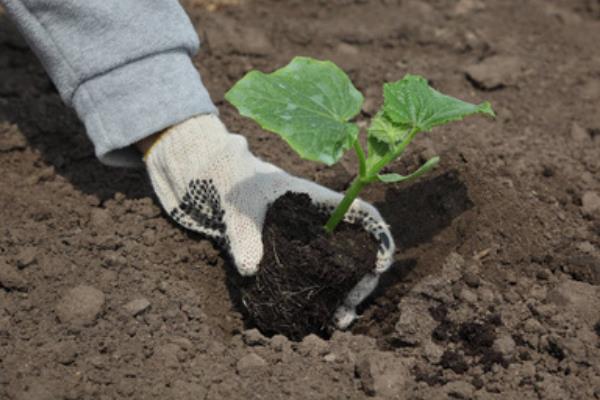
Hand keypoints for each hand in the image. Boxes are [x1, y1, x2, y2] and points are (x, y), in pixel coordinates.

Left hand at [142, 114, 394, 327]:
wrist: (218, 183)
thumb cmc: (235, 184)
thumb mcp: (239, 207)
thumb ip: (245, 235)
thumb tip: (251, 269)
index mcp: (319, 201)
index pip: (363, 214)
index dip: (380, 237)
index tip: (379, 266)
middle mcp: (323, 222)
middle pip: (360, 248)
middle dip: (362, 280)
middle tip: (347, 311)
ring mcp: (312, 239)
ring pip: (343, 266)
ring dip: (346, 293)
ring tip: (338, 320)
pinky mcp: (298, 254)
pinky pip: (320, 275)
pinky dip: (325, 294)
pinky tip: (319, 314)